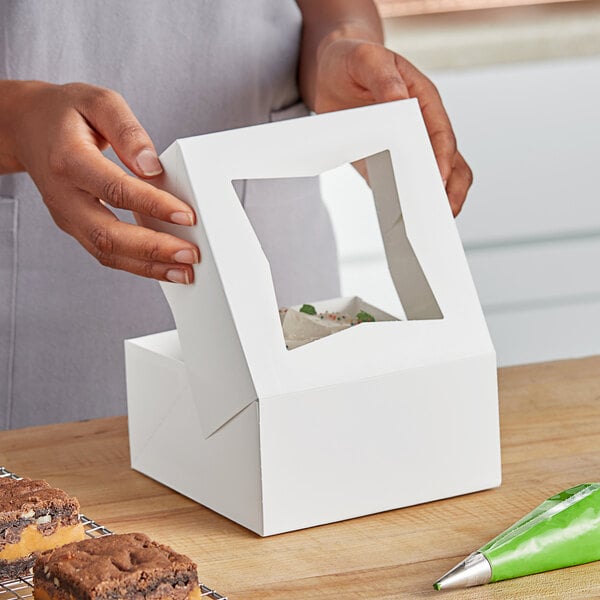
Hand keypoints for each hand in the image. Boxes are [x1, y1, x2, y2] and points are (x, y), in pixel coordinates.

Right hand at [11, 81, 198, 282]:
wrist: (26, 126)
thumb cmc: (64, 113)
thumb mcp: (98, 102)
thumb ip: (128, 131)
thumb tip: (152, 166)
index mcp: (69, 159)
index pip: (116, 190)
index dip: (153, 206)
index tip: (187, 215)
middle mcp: (64, 195)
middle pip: (108, 234)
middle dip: (154, 249)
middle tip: (189, 255)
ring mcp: (68, 215)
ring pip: (106, 252)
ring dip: (148, 266)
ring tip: (183, 271)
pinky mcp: (75, 226)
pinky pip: (106, 252)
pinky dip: (137, 264)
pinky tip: (163, 267)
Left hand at [313, 39, 471, 215]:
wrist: (334, 71)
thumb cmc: (354, 61)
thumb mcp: (365, 59)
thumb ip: (384, 79)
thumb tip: (399, 104)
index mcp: (424, 102)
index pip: (442, 136)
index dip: (442, 160)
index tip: (435, 182)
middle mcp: (423, 129)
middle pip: (452, 166)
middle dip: (449, 193)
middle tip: (437, 218)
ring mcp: (407, 151)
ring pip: (434, 183)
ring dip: (432, 205)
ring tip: (422, 230)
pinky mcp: (386, 166)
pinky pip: (402, 190)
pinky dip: (405, 209)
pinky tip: (399, 225)